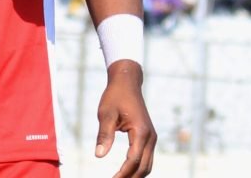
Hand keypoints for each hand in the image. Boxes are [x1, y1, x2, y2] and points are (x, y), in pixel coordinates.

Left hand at [96, 61, 155, 176]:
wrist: (127, 83)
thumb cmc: (115, 96)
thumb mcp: (106, 114)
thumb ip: (104, 135)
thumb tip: (99, 155)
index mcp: (141, 131)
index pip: (134, 160)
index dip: (122, 174)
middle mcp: (150, 137)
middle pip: (143, 167)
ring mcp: (152, 138)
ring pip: (147, 165)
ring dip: (135, 175)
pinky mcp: (149, 137)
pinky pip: (146, 158)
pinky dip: (138, 168)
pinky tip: (126, 172)